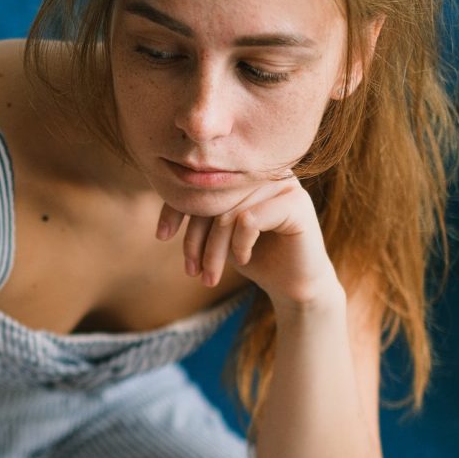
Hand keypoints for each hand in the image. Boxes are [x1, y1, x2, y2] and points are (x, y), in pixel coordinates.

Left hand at [157, 172, 341, 308]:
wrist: (293, 286)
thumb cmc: (253, 256)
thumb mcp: (217, 233)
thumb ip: (200, 209)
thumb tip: (166, 190)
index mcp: (243, 172)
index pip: (199, 182)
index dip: (176, 207)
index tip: (162, 236)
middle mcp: (264, 171)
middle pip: (212, 198)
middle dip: (194, 239)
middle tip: (191, 270)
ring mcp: (283, 184)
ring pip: (228, 213)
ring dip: (213, 251)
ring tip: (209, 276)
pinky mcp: (296, 204)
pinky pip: (248, 220)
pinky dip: (239, 245)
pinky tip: (243, 259)